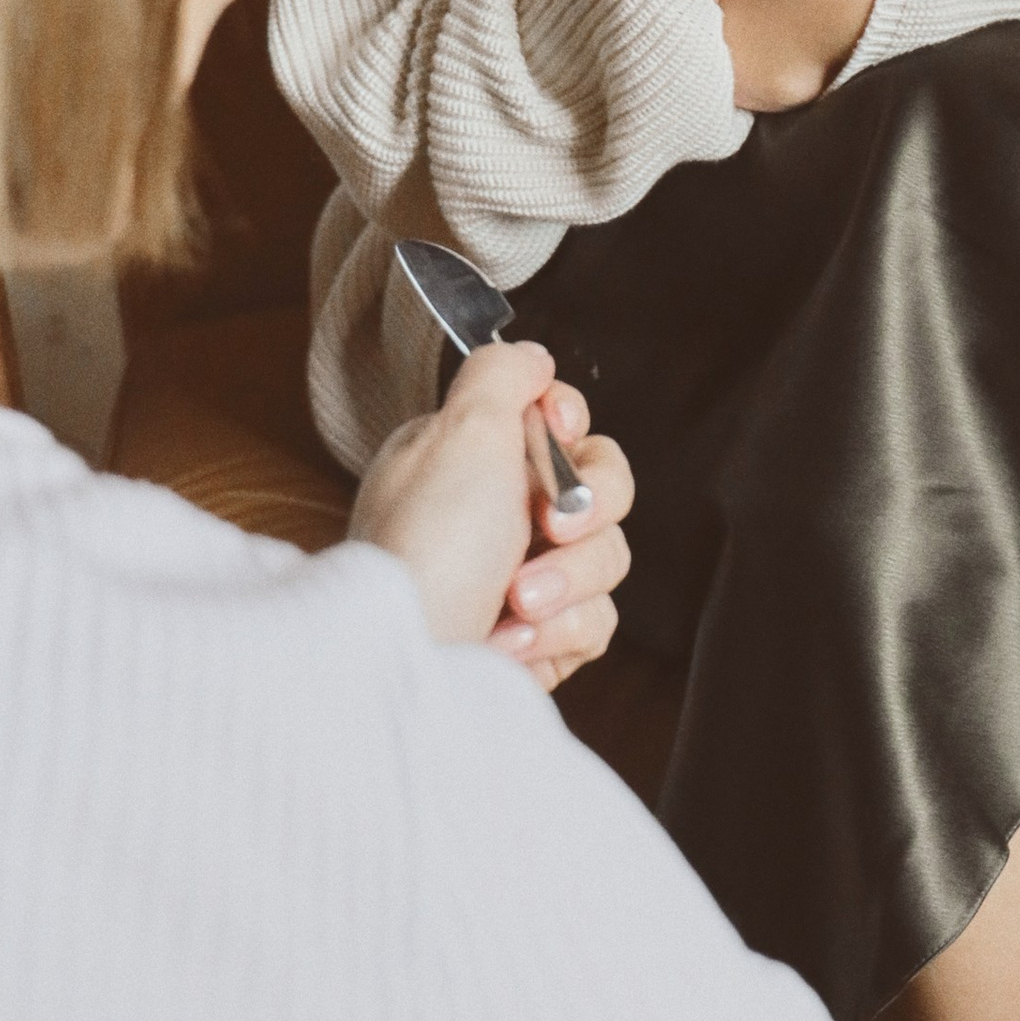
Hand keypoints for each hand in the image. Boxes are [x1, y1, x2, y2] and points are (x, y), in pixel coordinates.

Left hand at [350, 339, 633, 690]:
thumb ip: (502, 375)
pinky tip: (511, 641)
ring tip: (514, 604)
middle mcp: (496, 516)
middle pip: (602, 486)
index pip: (558, 420)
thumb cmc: (427, 550)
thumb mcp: (458, 432)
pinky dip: (558, 631)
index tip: (555, 431)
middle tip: (549, 528)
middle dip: (586, 510)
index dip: (570, 425)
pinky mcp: (542, 641)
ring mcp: (522, 580)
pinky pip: (596, 621)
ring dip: (566, 581)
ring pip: (608, 557)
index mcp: (469, 459)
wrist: (412, 666)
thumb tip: (532, 354)